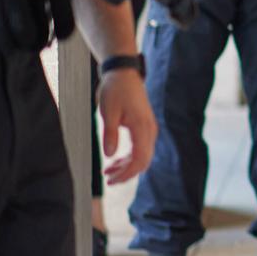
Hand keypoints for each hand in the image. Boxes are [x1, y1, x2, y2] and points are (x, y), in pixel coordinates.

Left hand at [96, 68, 155, 184]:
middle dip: (127, 173)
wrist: (124, 74)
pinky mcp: (144, 127)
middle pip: (144, 160)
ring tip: (108, 172)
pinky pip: (141, 148)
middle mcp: (149, 130)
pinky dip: (129, 157)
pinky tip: (115, 160)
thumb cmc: (115, 91)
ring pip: (143, 155)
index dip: (127, 173)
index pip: (139, 159)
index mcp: (142, 127)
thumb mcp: (108, 113)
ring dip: (127, 166)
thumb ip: (110, 134)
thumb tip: (110, 156)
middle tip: (109, 181)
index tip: (111, 181)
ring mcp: (148, 128)